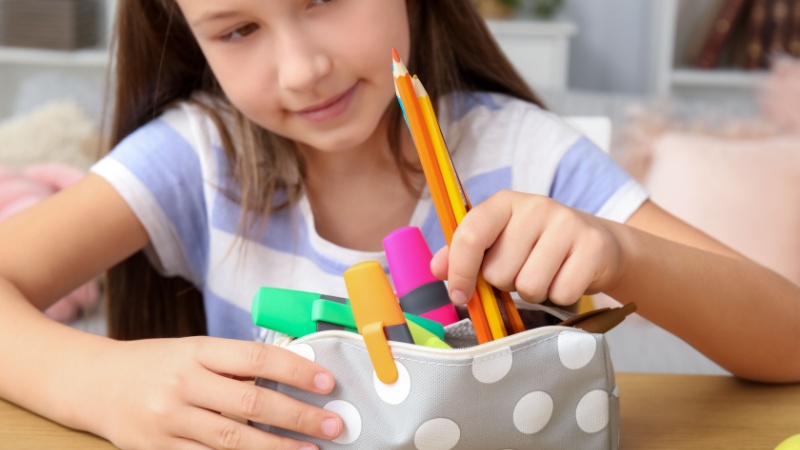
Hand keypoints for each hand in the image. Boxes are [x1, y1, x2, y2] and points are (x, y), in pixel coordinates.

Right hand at [90, 336, 341, 449]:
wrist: (93, 382)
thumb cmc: (155, 363)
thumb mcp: (193, 349)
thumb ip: (235, 364)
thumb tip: (292, 376)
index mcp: (196, 350)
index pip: (255, 359)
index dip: (295, 371)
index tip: (326, 382)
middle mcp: (183, 383)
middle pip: (250, 403)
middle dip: (298, 416)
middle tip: (332, 425)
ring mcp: (168, 420)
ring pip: (232, 439)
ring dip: (276, 449)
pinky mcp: (156, 449)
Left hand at [430, 190, 623, 306]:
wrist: (598, 246)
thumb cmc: (538, 247)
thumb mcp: (500, 243)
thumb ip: (464, 254)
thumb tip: (436, 269)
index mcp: (504, 202)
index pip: (470, 234)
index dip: (459, 270)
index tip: (458, 295)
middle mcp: (536, 206)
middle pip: (499, 271)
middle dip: (506, 283)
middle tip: (523, 270)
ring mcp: (567, 224)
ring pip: (529, 286)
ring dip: (533, 292)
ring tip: (546, 275)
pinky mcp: (592, 247)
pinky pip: (561, 293)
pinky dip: (560, 296)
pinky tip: (567, 278)